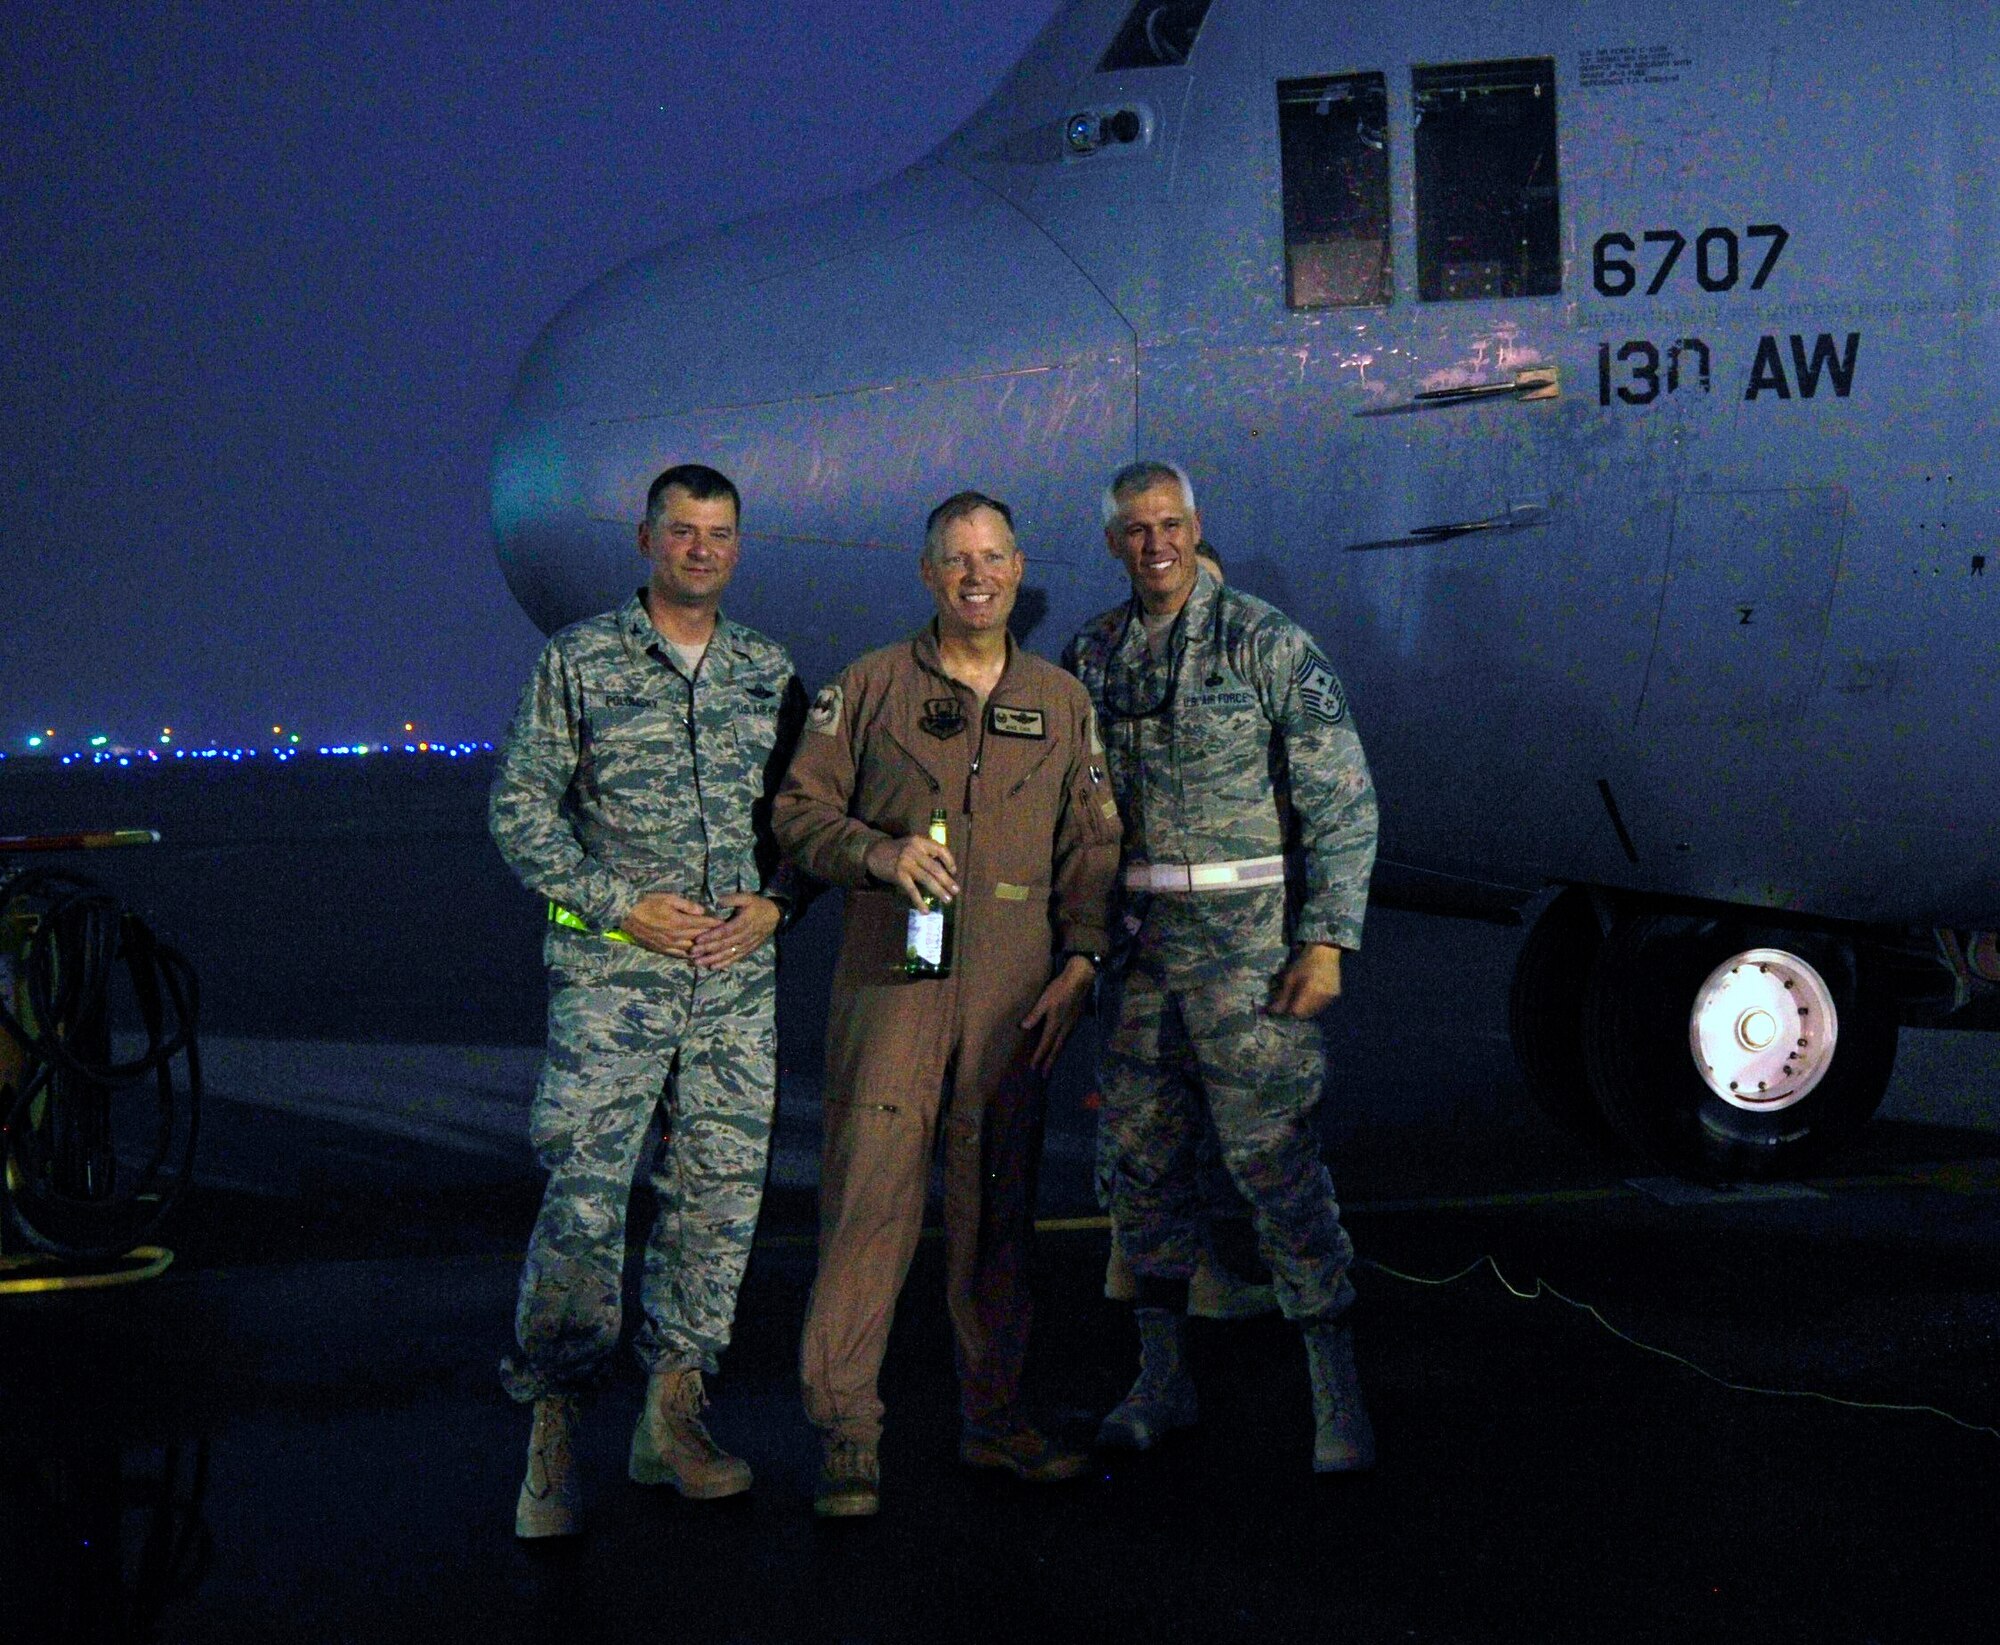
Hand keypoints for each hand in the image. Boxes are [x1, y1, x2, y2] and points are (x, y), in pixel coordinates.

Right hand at [620, 892, 724, 959]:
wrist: (626, 915)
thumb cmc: (647, 902)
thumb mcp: (668, 897)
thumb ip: (686, 905)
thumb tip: (702, 911)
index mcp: (679, 922)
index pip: (703, 924)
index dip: (716, 924)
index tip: (727, 924)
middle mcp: (676, 936)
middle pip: (700, 938)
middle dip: (713, 938)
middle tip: (726, 937)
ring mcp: (669, 945)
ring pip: (692, 950)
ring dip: (704, 950)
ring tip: (715, 949)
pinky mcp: (662, 950)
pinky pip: (679, 955)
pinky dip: (690, 956)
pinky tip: (697, 957)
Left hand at [688, 893, 781, 969]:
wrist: (774, 916)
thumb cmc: (757, 905)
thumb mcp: (746, 897)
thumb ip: (731, 899)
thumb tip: (717, 903)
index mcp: (743, 922)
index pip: (725, 931)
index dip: (711, 936)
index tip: (697, 939)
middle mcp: (744, 936)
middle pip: (724, 945)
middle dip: (707, 949)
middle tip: (692, 952)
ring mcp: (746, 945)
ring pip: (728, 954)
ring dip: (712, 959)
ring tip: (698, 962)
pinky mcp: (748, 950)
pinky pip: (735, 958)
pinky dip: (724, 964)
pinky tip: (713, 967)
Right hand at [864, 833, 957, 912]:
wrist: (874, 852)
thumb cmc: (896, 850)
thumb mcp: (912, 845)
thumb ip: (925, 853)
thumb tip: (943, 871)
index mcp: (920, 842)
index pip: (940, 849)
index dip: (949, 861)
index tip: (954, 871)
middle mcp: (914, 851)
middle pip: (936, 868)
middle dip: (947, 881)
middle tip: (956, 891)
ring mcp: (906, 863)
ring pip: (927, 879)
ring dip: (939, 891)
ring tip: (947, 900)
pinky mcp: (899, 875)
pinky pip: (913, 890)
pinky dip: (920, 901)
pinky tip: (925, 910)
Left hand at [1020, 955, 1096, 1074]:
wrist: (1080, 980)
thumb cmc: (1059, 989)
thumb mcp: (1044, 1000)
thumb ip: (1035, 1015)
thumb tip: (1023, 1027)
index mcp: (1055, 1024)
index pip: (1045, 1044)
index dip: (1039, 1056)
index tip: (1033, 1067)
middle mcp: (1065, 1028)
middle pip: (1056, 1049)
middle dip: (1049, 1062)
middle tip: (1044, 1075)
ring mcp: (1072, 1025)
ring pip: (1063, 1045)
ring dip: (1056, 1056)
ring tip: (1051, 1064)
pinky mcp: (1075, 1021)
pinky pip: (1067, 1039)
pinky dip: (1061, 1047)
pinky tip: (1060, 1046)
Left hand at [1266, 943, 1342, 1017]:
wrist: (1325, 952)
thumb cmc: (1304, 963)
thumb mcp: (1289, 978)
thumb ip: (1282, 996)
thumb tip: (1273, 1012)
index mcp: (1311, 991)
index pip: (1296, 1012)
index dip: (1287, 1011)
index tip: (1282, 1005)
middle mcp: (1323, 997)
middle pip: (1305, 1014)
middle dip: (1295, 1011)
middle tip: (1290, 1001)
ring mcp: (1331, 997)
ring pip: (1313, 1012)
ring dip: (1305, 1009)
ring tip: (1300, 997)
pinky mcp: (1335, 996)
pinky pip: (1321, 1007)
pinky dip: (1313, 1005)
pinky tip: (1310, 995)